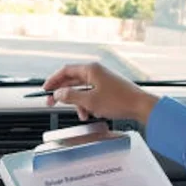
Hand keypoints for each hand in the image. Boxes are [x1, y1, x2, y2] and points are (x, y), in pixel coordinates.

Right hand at [42, 62, 158, 123]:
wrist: (141, 106)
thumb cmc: (119, 101)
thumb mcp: (90, 101)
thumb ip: (70, 97)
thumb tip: (58, 94)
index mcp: (91, 70)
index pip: (65, 71)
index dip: (53, 80)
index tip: (45, 90)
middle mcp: (96, 72)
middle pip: (72, 81)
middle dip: (63, 94)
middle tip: (52, 103)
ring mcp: (102, 80)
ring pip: (82, 90)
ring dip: (78, 103)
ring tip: (81, 114)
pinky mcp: (108, 89)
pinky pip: (91, 95)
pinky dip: (87, 104)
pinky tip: (91, 114)